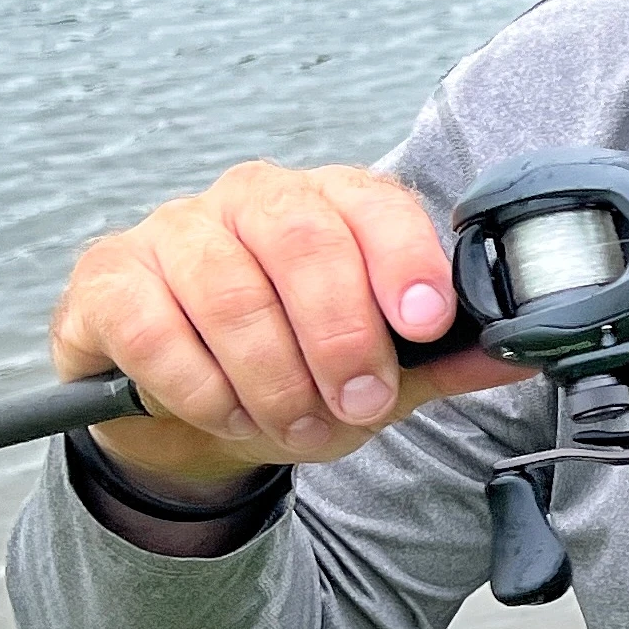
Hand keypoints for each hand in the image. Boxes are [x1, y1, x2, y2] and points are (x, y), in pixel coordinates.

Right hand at [50, 161, 523, 498]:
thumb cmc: (291, 371)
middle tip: (358, 405)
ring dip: (273, 378)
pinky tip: (223, 412)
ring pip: (229, 291)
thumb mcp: (377, 373)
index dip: (403, 258)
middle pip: (303, 240)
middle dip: (340, 336)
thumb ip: (441, 360)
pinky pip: (155, 328)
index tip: (424, 321)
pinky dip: (198, 386)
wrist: (185, 411)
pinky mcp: (109, 279)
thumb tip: (520, 352)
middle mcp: (251, 200)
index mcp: (326, 204)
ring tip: (294, 428)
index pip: (372, 204)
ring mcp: (174, 231)